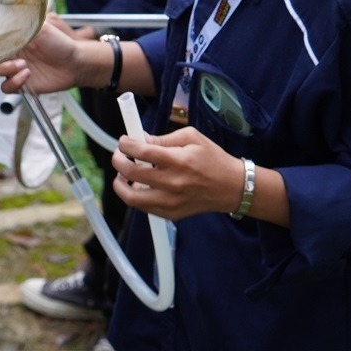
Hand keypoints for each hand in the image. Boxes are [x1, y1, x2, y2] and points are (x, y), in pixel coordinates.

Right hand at [0, 14, 82, 93]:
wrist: (75, 62)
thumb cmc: (60, 42)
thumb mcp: (41, 26)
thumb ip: (20, 22)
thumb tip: (4, 15)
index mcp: (11, 38)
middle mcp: (10, 53)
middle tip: (11, 55)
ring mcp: (14, 69)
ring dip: (4, 69)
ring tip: (22, 65)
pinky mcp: (20, 83)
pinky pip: (6, 87)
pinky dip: (14, 82)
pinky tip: (27, 74)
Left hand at [110, 127, 244, 219]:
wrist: (233, 187)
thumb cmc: (213, 159)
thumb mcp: (191, 137)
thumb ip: (163, 138)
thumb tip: (140, 139)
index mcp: (177, 161)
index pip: (140, 152)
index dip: (125, 144)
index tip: (124, 141)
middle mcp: (172, 183)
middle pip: (130, 173)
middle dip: (118, 160)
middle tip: (119, 155)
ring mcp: (171, 202)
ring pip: (131, 197)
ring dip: (120, 183)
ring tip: (123, 173)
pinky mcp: (172, 214)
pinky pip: (143, 207)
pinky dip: (134, 195)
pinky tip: (138, 185)